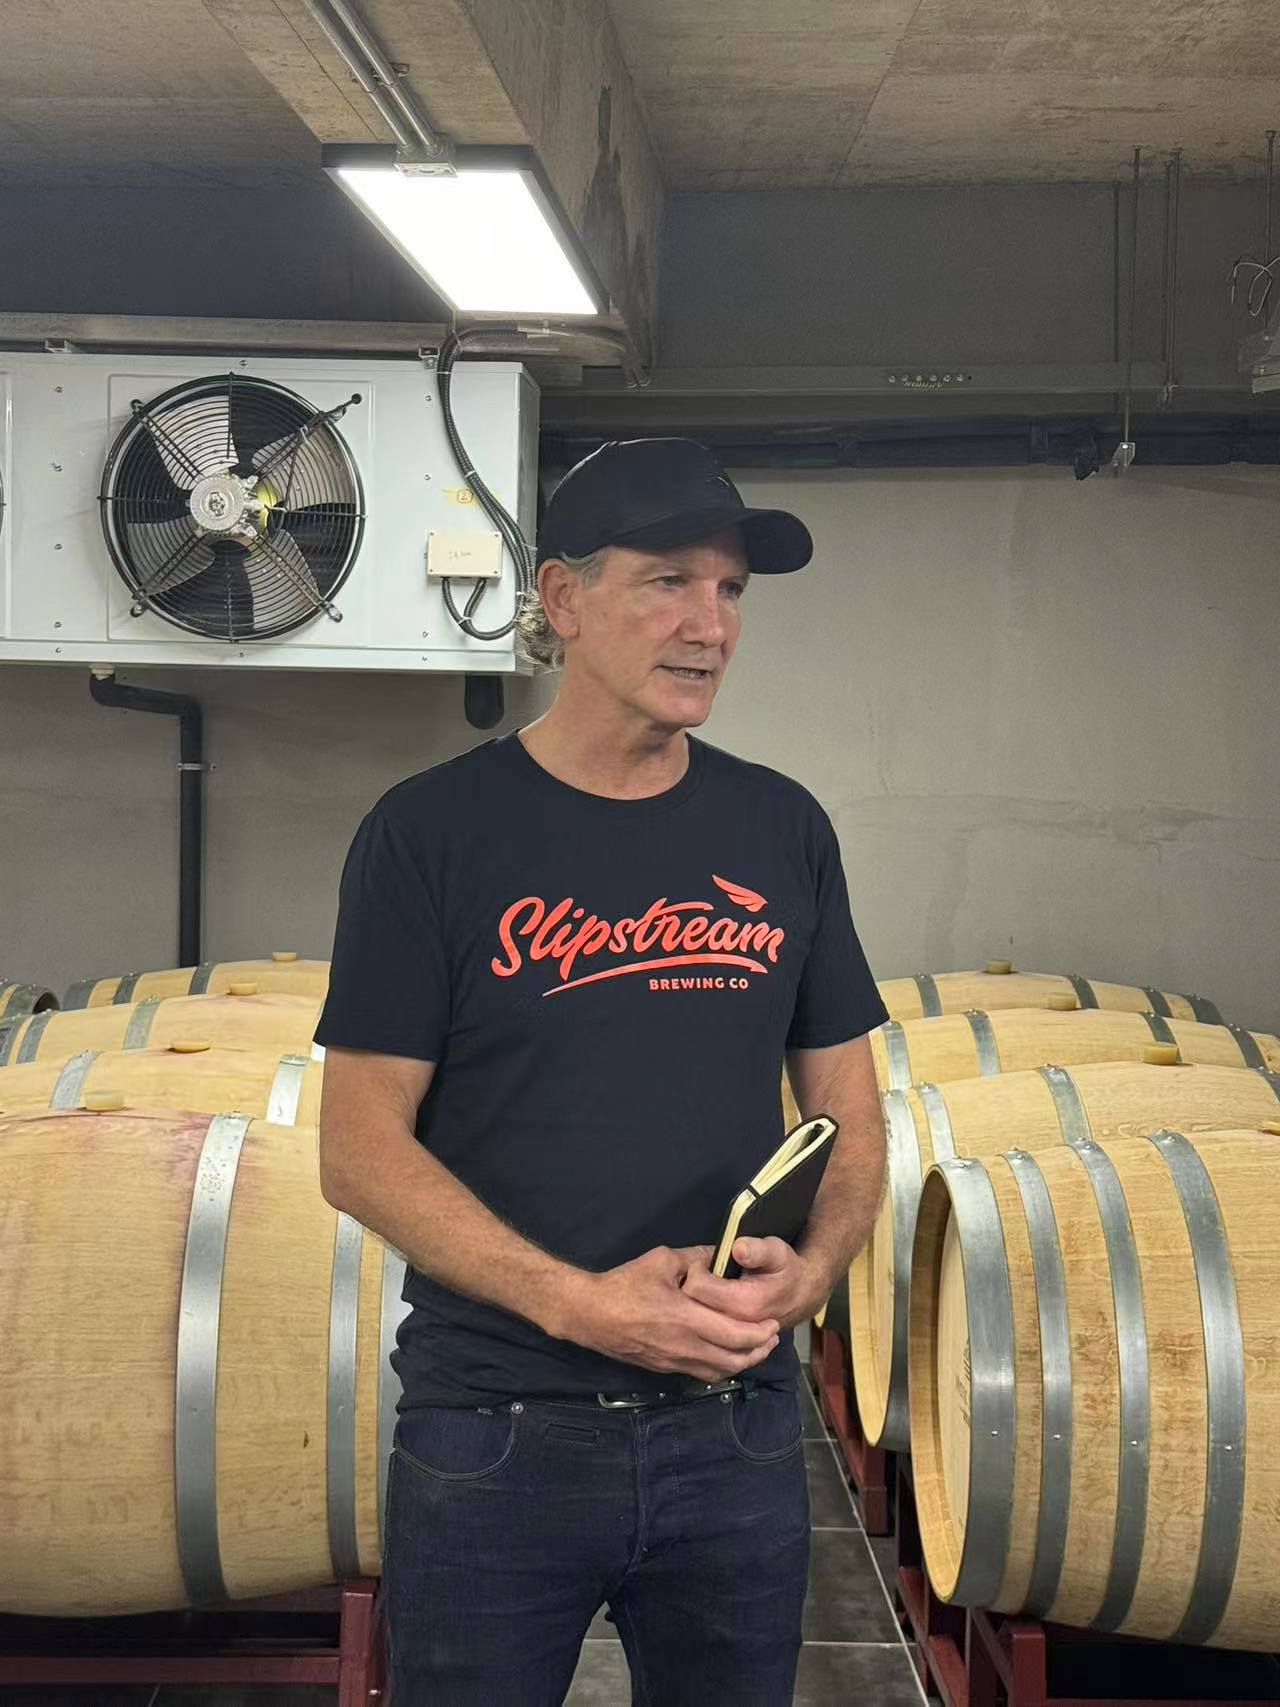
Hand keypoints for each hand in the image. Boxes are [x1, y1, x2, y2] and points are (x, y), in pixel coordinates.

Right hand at [560, 1244, 781, 1382]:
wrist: (590, 1314)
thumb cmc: (625, 1285)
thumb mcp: (661, 1261)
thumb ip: (694, 1257)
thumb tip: (718, 1253)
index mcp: (687, 1319)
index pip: (736, 1334)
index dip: (760, 1333)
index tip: (773, 1323)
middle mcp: (685, 1346)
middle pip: (734, 1358)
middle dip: (759, 1350)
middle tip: (772, 1337)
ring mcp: (674, 1361)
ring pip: (719, 1371)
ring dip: (743, 1363)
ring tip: (756, 1349)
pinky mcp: (664, 1369)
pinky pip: (701, 1373)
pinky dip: (721, 1367)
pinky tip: (727, 1356)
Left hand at [679, 1235, 823, 1335]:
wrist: (803, 1296)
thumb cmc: (787, 1270)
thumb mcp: (777, 1252)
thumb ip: (757, 1250)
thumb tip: (738, 1248)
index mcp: (744, 1303)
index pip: (698, 1288)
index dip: (695, 1269)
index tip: (702, 1261)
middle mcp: (736, 1326)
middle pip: (691, 1307)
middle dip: (688, 1288)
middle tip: (699, 1274)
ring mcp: (734, 1340)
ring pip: (695, 1324)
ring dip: (692, 1305)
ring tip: (703, 1290)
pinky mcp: (732, 1344)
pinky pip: (704, 1335)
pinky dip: (699, 1320)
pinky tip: (706, 1306)